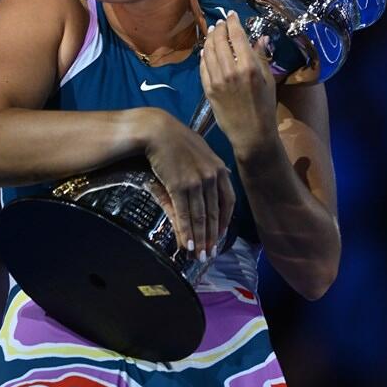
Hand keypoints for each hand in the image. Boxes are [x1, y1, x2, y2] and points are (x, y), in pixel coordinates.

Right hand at [142, 111, 235, 259]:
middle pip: (214, 214)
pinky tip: (187, 245)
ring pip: (200, 218)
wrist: (157, 130)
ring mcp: (197, 182)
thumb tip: (223, 180)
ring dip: (200, 240)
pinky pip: (185, 215)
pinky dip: (186, 232)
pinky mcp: (179, 186)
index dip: (225, 221)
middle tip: (210, 255)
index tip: (221, 235)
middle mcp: (212, 177)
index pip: (228, 201)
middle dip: (212, 237)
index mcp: (220, 169)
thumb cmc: (175, 140)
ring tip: (199, 256)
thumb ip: (211, 168)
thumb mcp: (200, 151)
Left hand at [200, 11, 278, 154]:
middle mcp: (231, 71)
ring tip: (213, 33)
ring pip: (209, 52)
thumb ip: (262, 58)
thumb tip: (260, 38)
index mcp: (249, 67)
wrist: (251, 133)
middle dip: (219, 28)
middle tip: (221, 23)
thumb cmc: (265, 107)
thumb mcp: (269, 81)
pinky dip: (203, 56)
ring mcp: (217, 80)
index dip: (233, 23)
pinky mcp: (208, 90)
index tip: (232, 15)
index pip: (237, 36)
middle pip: (219, 41)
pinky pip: (203, 68)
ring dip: (210, 39)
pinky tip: (205, 51)